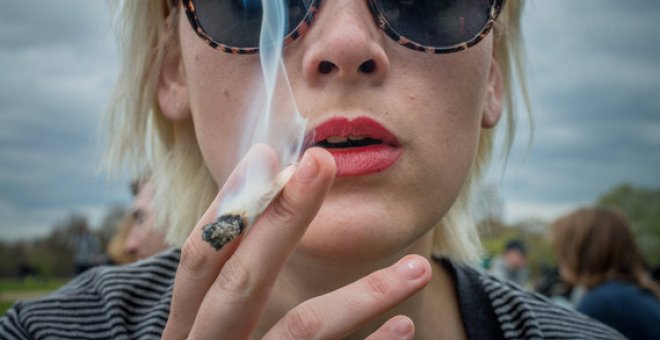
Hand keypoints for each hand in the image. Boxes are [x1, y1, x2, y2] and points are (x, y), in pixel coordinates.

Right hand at [162, 146, 431, 338]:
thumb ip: (229, 288)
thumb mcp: (207, 336)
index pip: (200, 257)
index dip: (231, 204)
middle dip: (283, 218)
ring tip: (416, 267)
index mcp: (182, 331)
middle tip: (323, 165)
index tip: (270, 156)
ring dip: (363, 294)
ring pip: (301, 330)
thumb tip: (267, 206)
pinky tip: (405, 328)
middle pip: (242, 280)